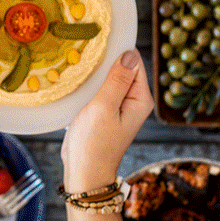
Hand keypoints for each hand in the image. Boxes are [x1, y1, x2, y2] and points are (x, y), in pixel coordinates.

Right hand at [61, 49, 153, 191]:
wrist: (84, 173)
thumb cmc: (94, 144)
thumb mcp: (104, 108)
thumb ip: (117, 80)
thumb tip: (130, 53)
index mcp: (141, 99)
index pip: (134, 62)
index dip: (116, 52)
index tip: (96, 47)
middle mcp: (134, 101)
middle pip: (122, 68)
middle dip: (105, 62)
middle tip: (83, 57)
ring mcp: (119, 106)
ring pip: (109, 77)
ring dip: (95, 73)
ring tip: (78, 67)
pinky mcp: (105, 110)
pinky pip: (101, 89)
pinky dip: (91, 84)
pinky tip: (78, 82)